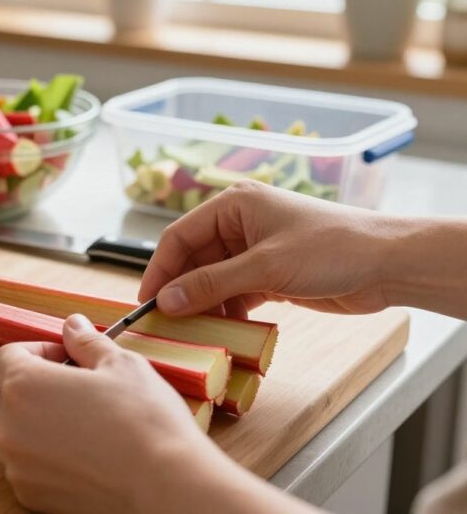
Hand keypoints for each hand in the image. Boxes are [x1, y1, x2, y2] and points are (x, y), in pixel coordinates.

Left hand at [0, 315, 242, 512]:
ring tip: (74, 420)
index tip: (67, 358)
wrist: (165, 488)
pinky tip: (78, 452)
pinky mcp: (30, 496)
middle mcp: (8, 427)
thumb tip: (72, 326)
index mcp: (24, 386)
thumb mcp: (121, 365)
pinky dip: (38, 455)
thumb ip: (87, 342)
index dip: (38, 351)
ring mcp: (16, 465)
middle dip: (22, 384)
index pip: (6, 356)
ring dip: (27, 420)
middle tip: (64, 386)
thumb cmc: (145, 422)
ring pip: (5, 432)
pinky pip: (22, 466)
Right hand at [138, 181, 396, 317]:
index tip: (146, 302)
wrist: (388, 264)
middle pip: (193, 259)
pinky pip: (234, 293)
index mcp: (234, 204)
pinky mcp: (270, 274)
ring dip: (204, 304)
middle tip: (166, 323)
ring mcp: (255, 249)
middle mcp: (240, 223)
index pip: (179, 236)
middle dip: (181, 290)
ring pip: (212, 279)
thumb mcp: (265, 267)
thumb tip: (167, 302)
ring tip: (195, 331)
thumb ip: (212, 284)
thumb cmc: (331, 248)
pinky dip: (227, 311)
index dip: (159, 269)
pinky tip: (225, 330)